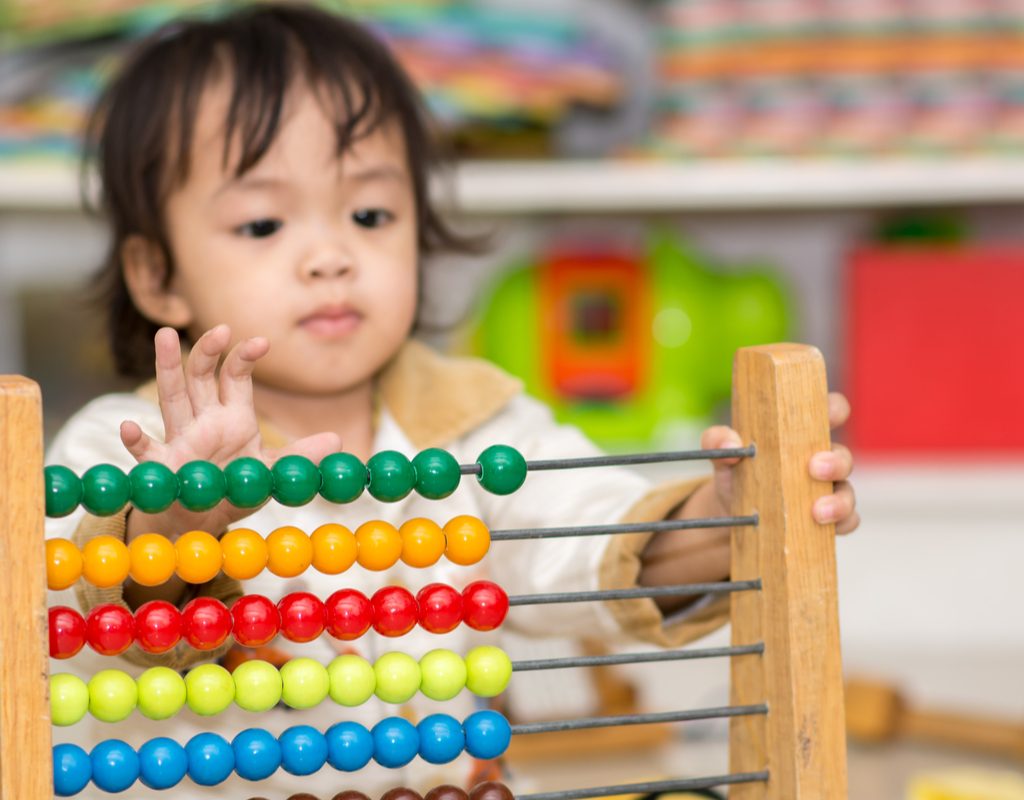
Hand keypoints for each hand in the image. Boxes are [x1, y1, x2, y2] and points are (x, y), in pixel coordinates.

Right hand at [120, 325, 342, 538]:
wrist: (204, 519)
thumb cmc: (235, 486)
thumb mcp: (272, 472)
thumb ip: (301, 457)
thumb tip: (338, 441)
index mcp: (232, 415)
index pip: (236, 376)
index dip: (245, 357)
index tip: (261, 342)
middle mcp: (204, 419)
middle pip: (202, 375)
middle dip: (208, 350)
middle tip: (219, 328)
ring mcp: (180, 438)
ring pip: (171, 396)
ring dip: (167, 366)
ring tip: (163, 335)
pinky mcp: (162, 466)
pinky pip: (147, 451)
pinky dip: (136, 440)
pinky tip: (127, 427)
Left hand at [702, 392, 857, 534]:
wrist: (730, 513)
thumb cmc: (736, 471)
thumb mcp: (722, 453)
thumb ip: (719, 440)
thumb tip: (729, 443)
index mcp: (801, 434)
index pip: (830, 412)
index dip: (835, 409)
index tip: (830, 416)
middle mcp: (822, 459)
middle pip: (843, 455)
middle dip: (835, 461)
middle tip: (815, 468)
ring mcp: (829, 490)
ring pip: (847, 491)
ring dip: (838, 501)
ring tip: (817, 511)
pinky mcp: (829, 519)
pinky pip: (848, 520)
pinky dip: (841, 523)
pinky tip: (824, 527)